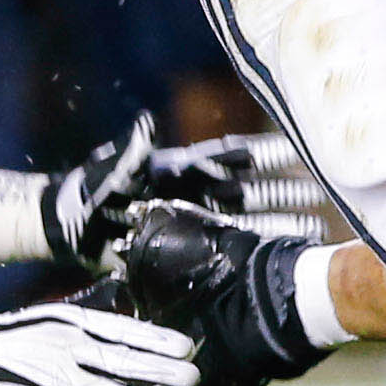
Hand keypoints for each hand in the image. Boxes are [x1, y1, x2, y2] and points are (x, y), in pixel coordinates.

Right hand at [0, 301, 198, 385]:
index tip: (186, 346)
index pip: (121, 330)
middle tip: (194, 378)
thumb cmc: (17, 339)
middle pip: (121, 361)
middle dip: (159, 371)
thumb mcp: (54, 321)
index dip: (154, 338)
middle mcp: (67, 349)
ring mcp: (54, 380)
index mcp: (71, 325)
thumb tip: (133, 326)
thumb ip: (91, 326)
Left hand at [38, 121, 317, 267]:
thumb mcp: (109, 172)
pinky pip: (226, 249)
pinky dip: (253, 251)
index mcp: (180, 169)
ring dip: (279, 223)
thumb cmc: (85, 194)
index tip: (299, 154)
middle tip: (321, 199)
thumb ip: (130, 153)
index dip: (264, 155)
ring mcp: (191, 220)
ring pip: (246, 221)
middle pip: (249, 190)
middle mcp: (192, 191)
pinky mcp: (184, 247)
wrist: (65, 228)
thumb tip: (144, 124)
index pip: (230, 158)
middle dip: (284, 193)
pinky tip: (278, 261)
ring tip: (312, 231)